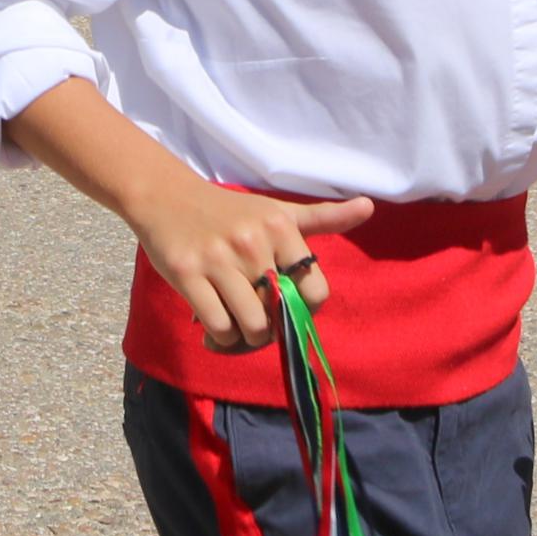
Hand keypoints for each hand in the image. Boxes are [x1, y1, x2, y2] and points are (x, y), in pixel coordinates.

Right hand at [124, 171, 376, 352]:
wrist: (166, 197)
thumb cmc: (229, 211)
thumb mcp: (277, 210)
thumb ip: (323, 218)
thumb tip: (369, 207)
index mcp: (280, 227)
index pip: (315, 291)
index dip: (303, 310)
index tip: (286, 305)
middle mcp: (252, 242)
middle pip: (282, 315)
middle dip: (272, 329)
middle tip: (257, 320)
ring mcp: (218, 259)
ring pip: (251, 326)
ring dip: (246, 338)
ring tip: (236, 326)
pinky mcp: (187, 274)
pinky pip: (218, 326)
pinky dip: (219, 338)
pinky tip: (212, 326)